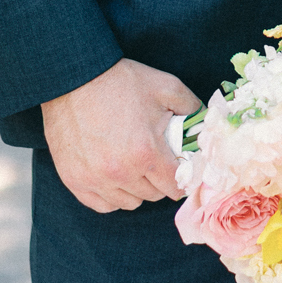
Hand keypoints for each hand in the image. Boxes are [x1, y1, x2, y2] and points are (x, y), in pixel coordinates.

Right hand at [41, 57, 199, 212]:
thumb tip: (206, 123)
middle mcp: (121, 173)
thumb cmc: (121, 82)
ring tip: (133, 164)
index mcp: (146, 153)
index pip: (175, 187)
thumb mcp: (165, 86)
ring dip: (136, 188)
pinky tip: (114, 175)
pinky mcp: (75, 181)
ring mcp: (95, 180)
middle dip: (159, 180)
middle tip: (155, 159)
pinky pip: (102, 204)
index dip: (181, 177)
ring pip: (128, 202)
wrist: (74, 78)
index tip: (178, 166)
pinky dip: (111, 195)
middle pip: (153, 195)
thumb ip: (192, 107)